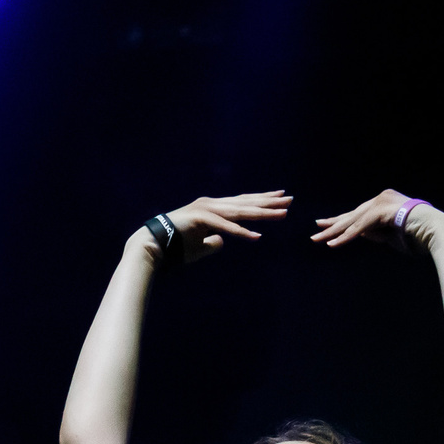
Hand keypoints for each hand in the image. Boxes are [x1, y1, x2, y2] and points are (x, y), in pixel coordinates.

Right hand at [141, 190, 292, 265]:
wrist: (154, 244)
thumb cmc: (176, 246)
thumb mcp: (200, 245)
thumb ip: (213, 242)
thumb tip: (222, 242)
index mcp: (213, 207)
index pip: (242, 201)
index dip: (262, 199)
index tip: (280, 197)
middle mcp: (212, 204)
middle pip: (246, 202)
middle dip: (269, 201)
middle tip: (290, 199)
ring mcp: (206, 209)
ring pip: (240, 212)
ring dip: (262, 213)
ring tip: (282, 214)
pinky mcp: (200, 219)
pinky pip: (225, 227)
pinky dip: (241, 232)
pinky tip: (256, 236)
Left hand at [312, 189, 443, 253]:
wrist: (435, 231)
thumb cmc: (417, 236)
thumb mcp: (390, 234)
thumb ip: (374, 232)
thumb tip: (359, 234)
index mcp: (384, 202)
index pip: (358, 213)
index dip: (342, 221)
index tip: (326, 225)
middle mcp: (381, 198)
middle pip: (352, 214)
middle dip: (333, 224)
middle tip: (316, 229)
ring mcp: (381, 202)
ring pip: (353, 221)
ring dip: (335, 232)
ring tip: (317, 240)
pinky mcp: (381, 211)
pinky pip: (359, 227)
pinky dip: (346, 237)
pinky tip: (333, 244)